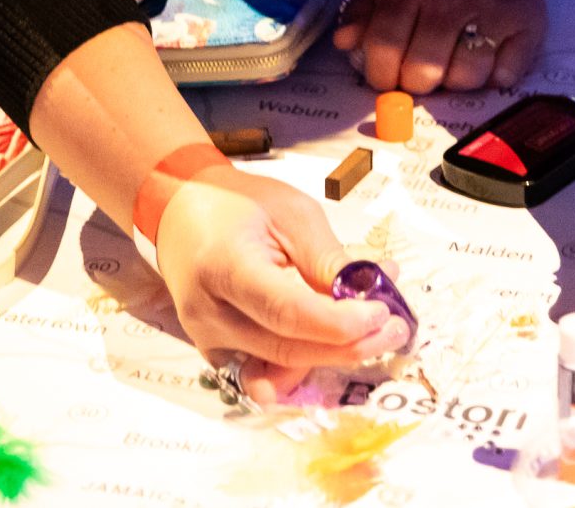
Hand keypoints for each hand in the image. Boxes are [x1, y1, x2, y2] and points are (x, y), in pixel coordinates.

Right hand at [152, 167, 397, 402]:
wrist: (180, 211)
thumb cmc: (238, 204)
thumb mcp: (290, 213)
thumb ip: (326, 258)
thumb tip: (371, 293)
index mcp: (224, 266)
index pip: (285, 312)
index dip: (338, 322)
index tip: (382, 313)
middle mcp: (208, 313)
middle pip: (287, 348)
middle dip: (348, 346)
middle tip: (394, 328)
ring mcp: (207, 339)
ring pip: (281, 368)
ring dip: (333, 356)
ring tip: (375, 333)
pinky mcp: (214, 353)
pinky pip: (266, 370)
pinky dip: (306, 362)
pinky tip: (337, 343)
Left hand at [332, 0, 548, 93]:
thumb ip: (361, 12)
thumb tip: (344, 41)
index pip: (383, 49)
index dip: (382, 74)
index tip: (389, 75)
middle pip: (424, 71)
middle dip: (418, 83)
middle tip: (422, 73)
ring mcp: (489, 11)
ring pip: (466, 78)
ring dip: (457, 81)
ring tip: (455, 63)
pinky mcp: (525, 25)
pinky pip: (504, 76)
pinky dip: (495, 77)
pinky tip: (488, 57)